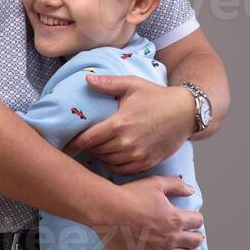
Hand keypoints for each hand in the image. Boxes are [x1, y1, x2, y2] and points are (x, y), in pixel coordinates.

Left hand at [64, 75, 194, 173]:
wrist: (186, 113)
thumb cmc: (157, 96)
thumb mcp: (132, 84)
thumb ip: (108, 83)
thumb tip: (87, 79)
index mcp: (119, 123)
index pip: (88, 139)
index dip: (73, 144)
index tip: (64, 146)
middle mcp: (126, 142)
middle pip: (96, 151)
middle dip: (86, 148)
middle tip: (78, 146)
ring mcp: (137, 155)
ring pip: (108, 162)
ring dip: (99, 157)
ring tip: (94, 150)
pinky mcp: (147, 163)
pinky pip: (122, 170)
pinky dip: (113, 166)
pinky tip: (110, 158)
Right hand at [93, 175, 203, 249]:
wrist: (108, 212)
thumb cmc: (131, 196)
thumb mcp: (156, 184)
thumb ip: (176, 186)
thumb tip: (191, 190)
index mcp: (175, 218)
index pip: (197, 221)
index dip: (196, 218)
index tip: (193, 218)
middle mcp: (171, 237)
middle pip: (194, 241)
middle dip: (197, 237)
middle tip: (195, 235)